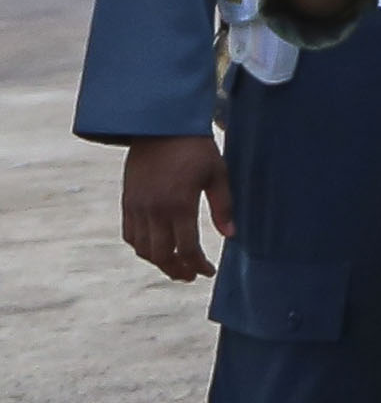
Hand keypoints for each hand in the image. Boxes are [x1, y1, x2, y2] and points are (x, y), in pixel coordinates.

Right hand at [118, 135, 230, 282]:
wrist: (160, 126)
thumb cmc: (195, 148)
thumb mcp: (217, 173)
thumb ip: (223, 206)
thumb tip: (231, 235)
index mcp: (180, 205)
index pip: (187, 249)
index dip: (198, 266)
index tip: (208, 272)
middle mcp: (154, 211)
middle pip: (162, 256)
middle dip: (177, 271)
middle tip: (191, 276)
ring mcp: (137, 208)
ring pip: (143, 249)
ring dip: (159, 262)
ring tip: (175, 265)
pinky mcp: (127, 202)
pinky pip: (130, 235)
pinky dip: (142, 248)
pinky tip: (156, 248)